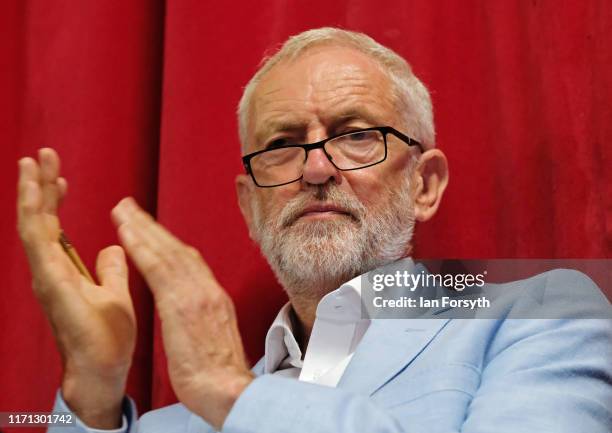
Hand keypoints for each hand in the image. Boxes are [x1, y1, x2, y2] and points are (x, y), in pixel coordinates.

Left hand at [17, 149, 135, 428]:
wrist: (94, 373)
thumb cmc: (106, 343)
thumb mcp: (116, 304)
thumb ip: (113, 271)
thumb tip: (111, 246)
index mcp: (54, 278)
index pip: (37, 227)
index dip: (35, 194)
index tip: (38, 165)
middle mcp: (44, 274)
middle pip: (34, 222)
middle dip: (38, 186)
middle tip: (45, 155)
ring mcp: (48, 278)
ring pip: (39, 231)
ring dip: (44, 200)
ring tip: (53, 172)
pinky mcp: (57, 282)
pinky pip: (49, 244)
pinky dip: (53, 220)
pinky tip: (59, 209)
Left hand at [112, 198, 252, 430]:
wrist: (228, 390)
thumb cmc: (219, 375)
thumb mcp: (214, 338)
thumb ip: (203, 318)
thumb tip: (193, 313)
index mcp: (214, 298)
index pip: (188, 262)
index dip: (166, 242)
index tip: (150, 229)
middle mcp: (207, 289)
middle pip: (176, 249)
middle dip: (150, 226)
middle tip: (129, 207)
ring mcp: (196, 295)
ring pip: (166, 252)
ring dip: (142, 228)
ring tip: (122, 211)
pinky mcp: (182, 305)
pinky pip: (158, 269)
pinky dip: (142, 247)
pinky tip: (126, 234)